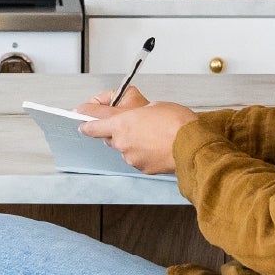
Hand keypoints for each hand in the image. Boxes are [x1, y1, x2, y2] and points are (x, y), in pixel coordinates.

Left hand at [79, 90, 196, 174]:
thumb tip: (136, 116)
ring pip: (126, 150)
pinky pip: (138, 159)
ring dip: (135, 144)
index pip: (93, 125)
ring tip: (155, 137)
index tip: (82, 124)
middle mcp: (122, 142)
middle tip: (136, 126)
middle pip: (111, 138)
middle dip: (119, 132)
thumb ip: (137, 113)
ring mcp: (131, 157)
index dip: (86, 124)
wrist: (192, 145)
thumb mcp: (154, 106)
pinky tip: (158, 148)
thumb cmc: (177, 123)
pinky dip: (145, 154)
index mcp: (121, 123)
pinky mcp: (142, 168)